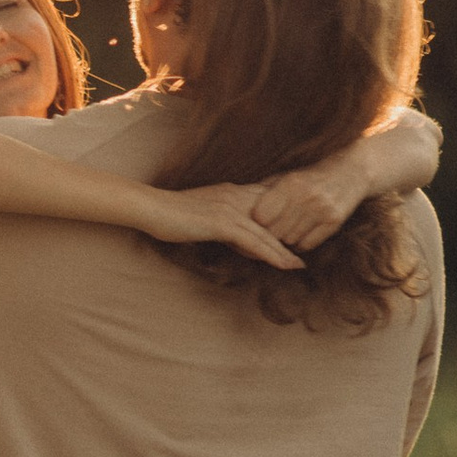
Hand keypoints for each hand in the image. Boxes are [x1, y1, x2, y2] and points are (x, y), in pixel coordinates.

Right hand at [142, 182, 305, 270]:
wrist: (152, 207)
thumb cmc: (170, 213)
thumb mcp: (202, 212)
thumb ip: (221, 218)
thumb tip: (233, 234)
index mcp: (231, 191)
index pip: (266, 203)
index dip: (283, 218)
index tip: (297, 233)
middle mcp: (235, 196)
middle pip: (272, 218)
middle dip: (290, 235)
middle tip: (305, 251)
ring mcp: (230, 208)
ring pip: (266, 232)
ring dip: (284, 250)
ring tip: (298, 264)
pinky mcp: (222, 223)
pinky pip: (253, 241)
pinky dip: (270, 254)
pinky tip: (282, 265)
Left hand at [248, 164, 356, 251]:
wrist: (352, 172)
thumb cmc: (310, 176)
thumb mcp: (285, 177)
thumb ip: (261, 192)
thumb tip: (235, 208)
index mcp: (290, 183)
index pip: (261, 216)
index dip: (254, 223)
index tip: (252, 224)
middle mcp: (306, 197)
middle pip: (274, 232)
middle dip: (268, 235)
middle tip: (265, 234)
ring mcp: (322, 210)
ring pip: (290, 240)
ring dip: (284, 240)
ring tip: (283, 232)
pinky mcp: (334, 222)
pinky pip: (307, 245)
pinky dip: (300, 244)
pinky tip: (299, 234)